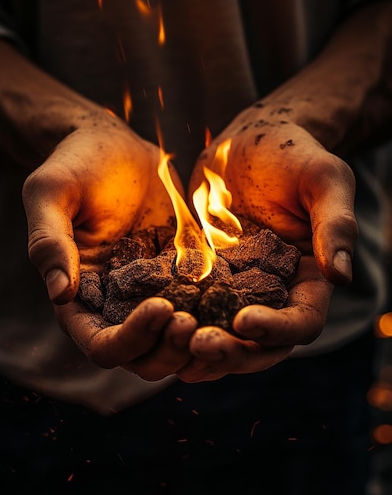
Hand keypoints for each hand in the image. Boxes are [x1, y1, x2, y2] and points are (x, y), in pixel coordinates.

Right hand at [22, 112, 196, 376]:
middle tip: (194, 320)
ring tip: (222, 314)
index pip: (102, 345)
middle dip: (170, 349)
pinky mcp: (182, 276)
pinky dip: (221, 312)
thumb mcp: (51, 192)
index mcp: (81, 297)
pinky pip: (204, 307)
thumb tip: (61, 294)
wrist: (116, 145)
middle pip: (144, 357)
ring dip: (198, 340)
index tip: (161, 307)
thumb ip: (49, 241)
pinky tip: (242, 296)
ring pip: (177, 343)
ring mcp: (152, 293)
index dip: (131, 339)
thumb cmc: (76, 163)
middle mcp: (117, 305)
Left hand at [180, 103, 357, 380]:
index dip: (277, 329)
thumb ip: (336, 225)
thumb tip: (341, 276)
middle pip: (261, 345)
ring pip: (225, 338)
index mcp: (309, 279)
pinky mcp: (203, 281)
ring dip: (202, 351)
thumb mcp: (323, 179)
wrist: (245, 143)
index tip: (244, 320)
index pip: (302, 322)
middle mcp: (275, 295)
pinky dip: (176, 327)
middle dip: (234, 351)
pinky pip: (191, 313)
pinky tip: (153, 327)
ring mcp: (236, 292)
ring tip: (175, 344)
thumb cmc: (292, 154)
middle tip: (200, 344)